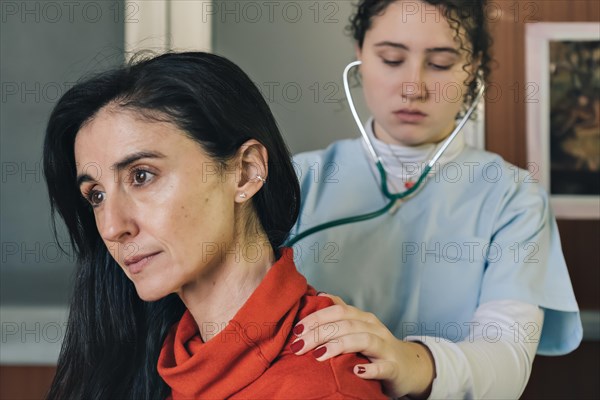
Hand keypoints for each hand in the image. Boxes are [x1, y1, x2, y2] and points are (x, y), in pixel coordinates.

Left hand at [290, 294, 435, 398]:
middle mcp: (374, 328)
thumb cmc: (376, 348)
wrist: (409, 367)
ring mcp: (385, 347)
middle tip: (299, 345)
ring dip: (339, 345)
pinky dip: (370, 369)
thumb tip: (319, 296)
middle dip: (319, 333)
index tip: (296, 329)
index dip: (315, 318)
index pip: (337, 311)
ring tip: (319, 355)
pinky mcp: (394, 367)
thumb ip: (340, 313)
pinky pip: (383, 367)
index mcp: (362, 318)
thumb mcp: (358, 327)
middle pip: (345, 324)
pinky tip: (356, 371)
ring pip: (362, 340)